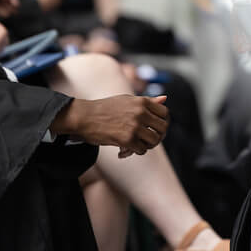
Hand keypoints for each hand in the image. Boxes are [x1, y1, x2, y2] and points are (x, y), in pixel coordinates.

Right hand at [51, 95, 168, 156]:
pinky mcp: (127, 139)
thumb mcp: (127, 100)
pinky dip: (135, 152)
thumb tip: (165, 98)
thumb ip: (147, 101)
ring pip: (154, 140)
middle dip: (157, 136)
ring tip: (136, 145)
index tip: (154, 128)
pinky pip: (142, 150)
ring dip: (147, 145)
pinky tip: (123, 150)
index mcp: (141, 101)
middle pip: (163, 128)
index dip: (162, 122)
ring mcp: (134, 126)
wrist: (85, 117)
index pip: (165, 113)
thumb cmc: (105, 108)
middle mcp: (140, 112)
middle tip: (147, 139)